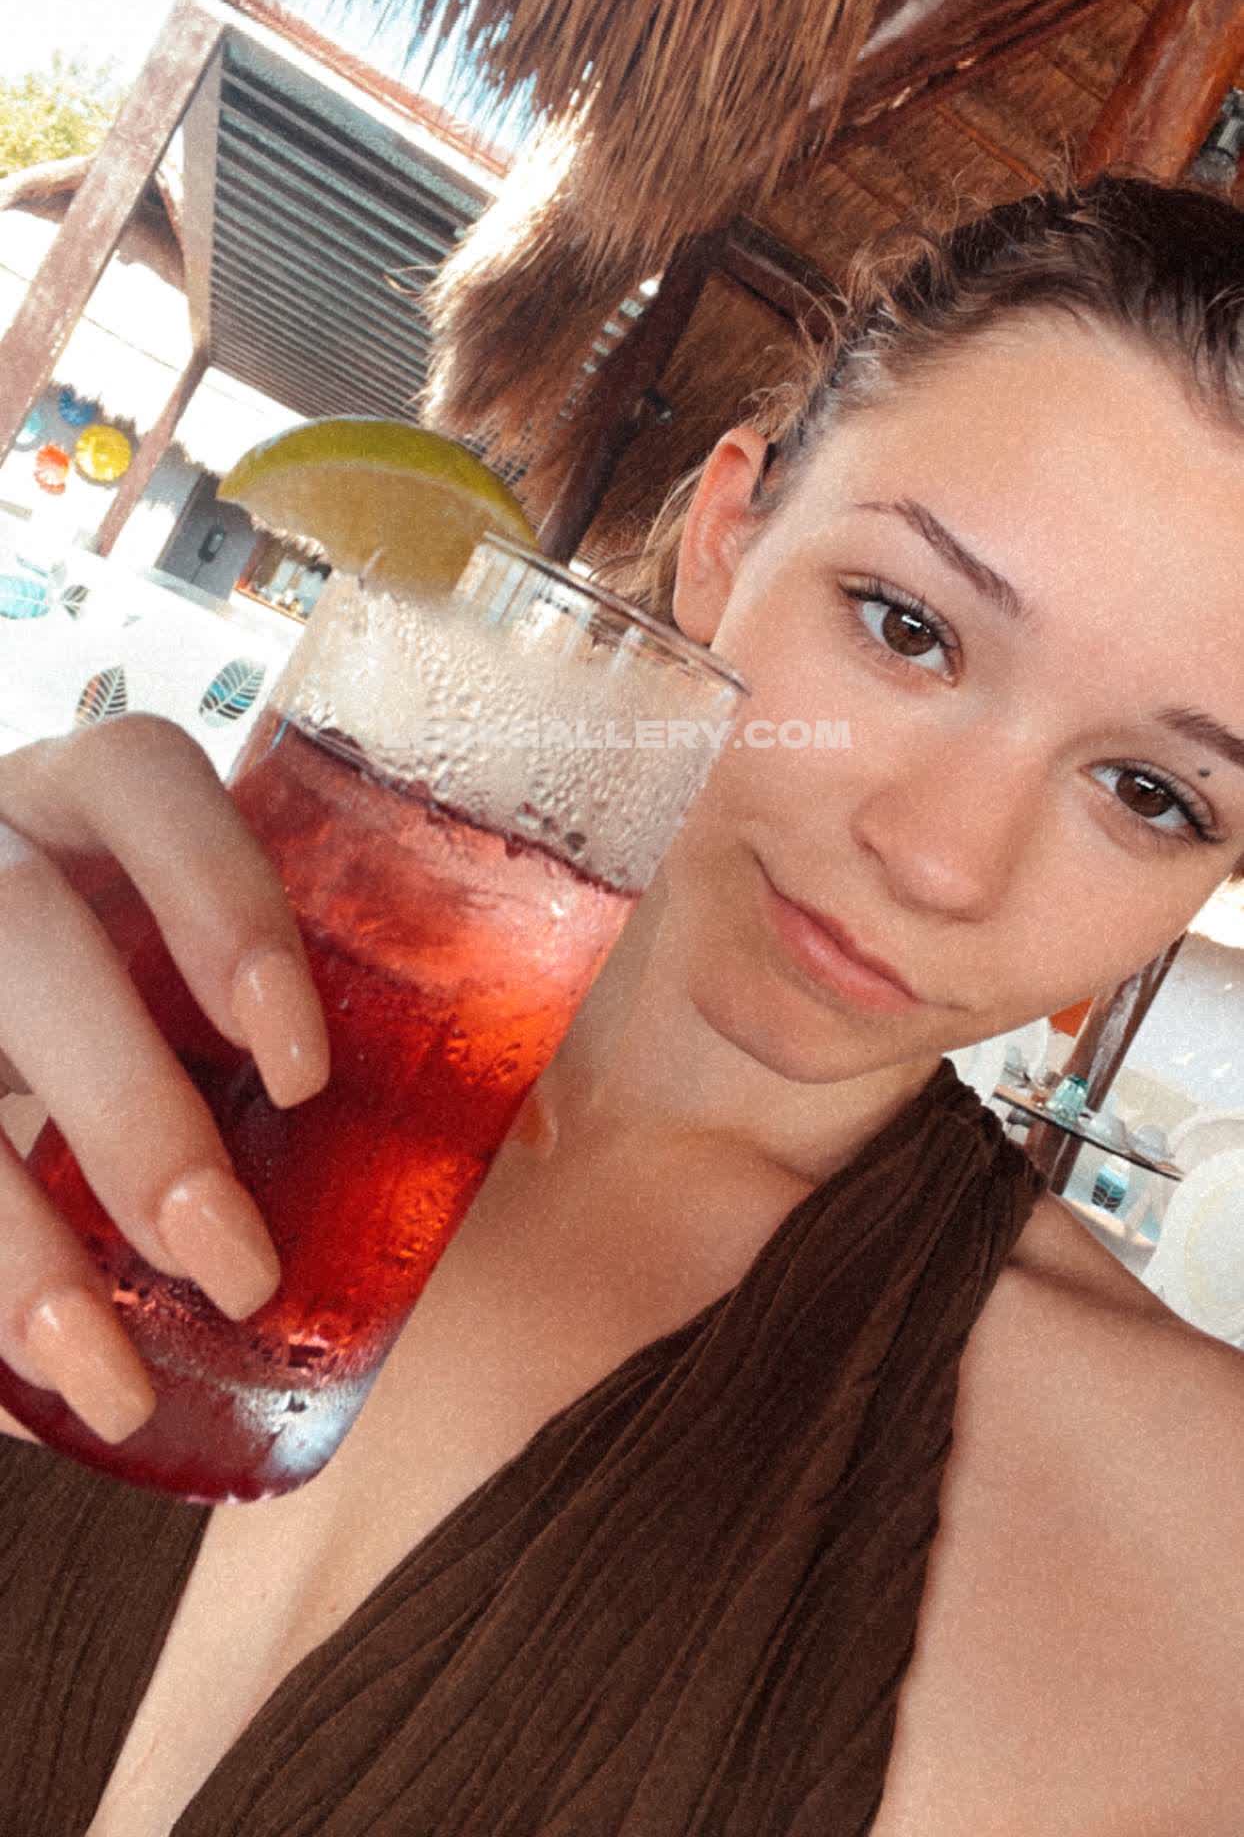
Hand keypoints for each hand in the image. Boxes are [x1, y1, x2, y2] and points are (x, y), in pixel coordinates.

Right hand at [0, 716, 329, 1446]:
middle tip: (235, 1256)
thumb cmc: (151, 998)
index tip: (302, 1069)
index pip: (140, 773)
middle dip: (129, 1103)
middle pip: (20, 928)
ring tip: (117, 1375)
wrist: (9, 1040)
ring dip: (21, 1240)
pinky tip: (36, 1387)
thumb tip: (527, 1132)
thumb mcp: (216, 981)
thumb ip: (362, 1024)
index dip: (218, 900)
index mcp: (82, 801)